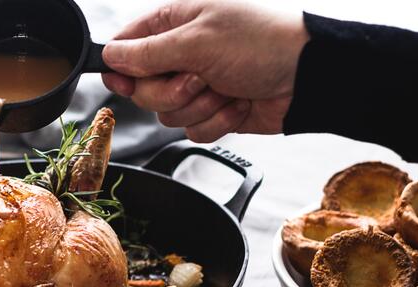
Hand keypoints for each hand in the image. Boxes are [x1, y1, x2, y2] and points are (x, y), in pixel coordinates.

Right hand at [102, 0, 308, 141]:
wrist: (308, 77)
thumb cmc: (262, 43)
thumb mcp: (198, 41)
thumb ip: (147, 52)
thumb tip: (110, 57)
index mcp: (174, 24)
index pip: (124, 47)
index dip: (121, 68)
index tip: (127, 82)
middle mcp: (181, 55)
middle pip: (142, 89)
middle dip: (171, 92)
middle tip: (199, 78)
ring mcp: (197, 85)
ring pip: (166, 114)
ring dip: (198, 107)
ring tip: (226, 88)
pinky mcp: (212, 111)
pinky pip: (192, 130)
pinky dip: (216, 122)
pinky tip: (236, 103)